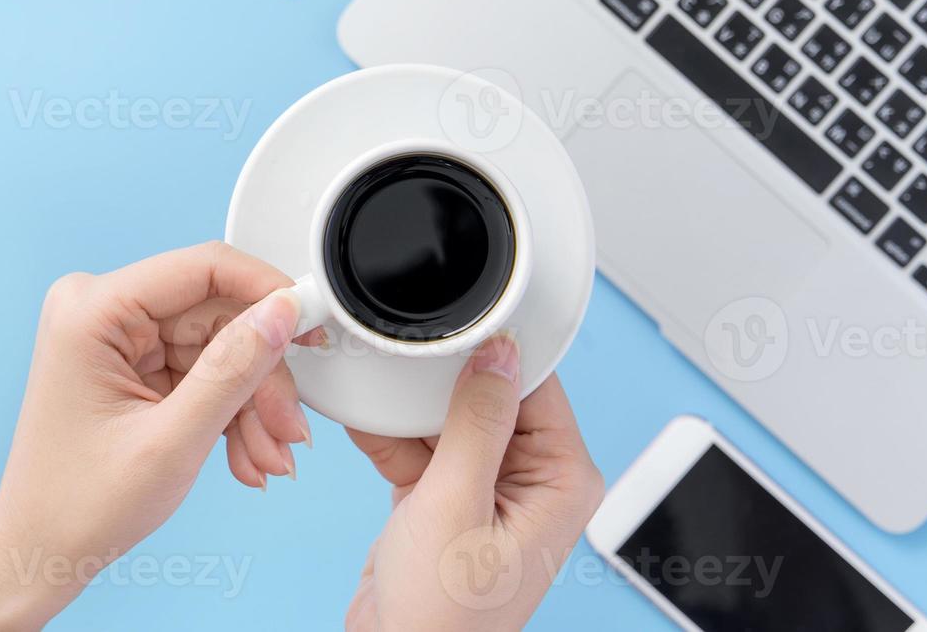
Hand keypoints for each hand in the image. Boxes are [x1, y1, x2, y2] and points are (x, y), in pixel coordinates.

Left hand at [0, 242, 319, 629]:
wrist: (42, 552)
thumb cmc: (77, 506)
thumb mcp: (173, 440)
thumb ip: (233, 370)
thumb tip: (280, 312)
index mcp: (91, 310)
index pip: (203, 268)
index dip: (266, 291)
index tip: (311, 322)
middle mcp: (99, 310)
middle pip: (218, 314)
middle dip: (262, 377)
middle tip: (290, 427)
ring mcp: (115, 336)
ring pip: (219, 347)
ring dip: (252, 404)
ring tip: (268, 457)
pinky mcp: (132, 362)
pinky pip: (203, 369)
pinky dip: (231, 412)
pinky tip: (245, 455)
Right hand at [345, 340, 602, 630]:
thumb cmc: (443, 616)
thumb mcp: (456, 503)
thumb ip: (476, 422)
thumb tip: (498, 353)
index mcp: (561, 478)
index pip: (534, 385)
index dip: (492, 351)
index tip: (453, 323)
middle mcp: (531, 480)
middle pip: (487, 394)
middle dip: (439, 381)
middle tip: (401, 358)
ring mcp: (486, 487)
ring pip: (446, 417)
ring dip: (407, 409)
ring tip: (376, 389)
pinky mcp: (446, 496)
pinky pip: (420, 445)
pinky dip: (391, 436)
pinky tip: (365, 417)